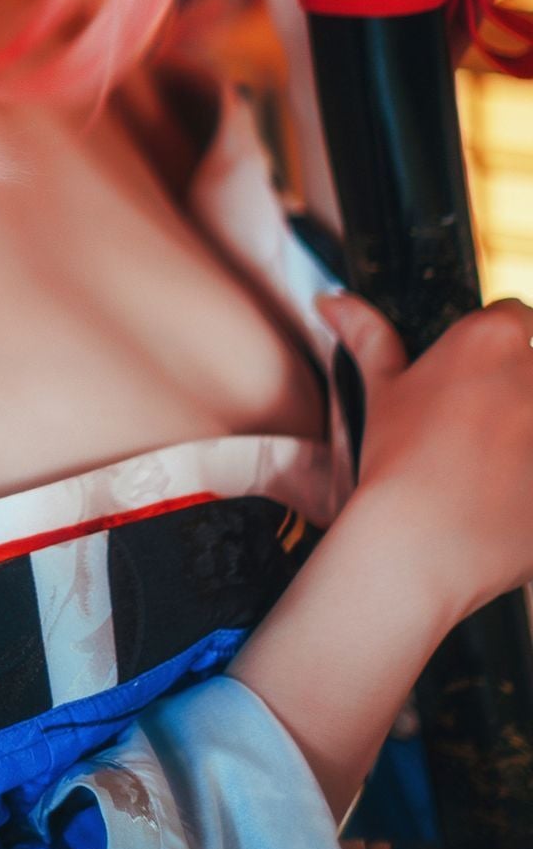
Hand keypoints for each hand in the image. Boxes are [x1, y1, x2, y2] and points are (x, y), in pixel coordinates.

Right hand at [317, 287, 532, 628]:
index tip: (481, 376)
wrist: (418, 547)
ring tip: (499, 465)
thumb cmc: (397, 463)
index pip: (516, 316)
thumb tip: (335, 302)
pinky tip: (513, 493)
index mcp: (492, 339)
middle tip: (487, 427)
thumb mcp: (381, 389)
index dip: (498, 343)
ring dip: (527, 429)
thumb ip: (367, 335)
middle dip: (520, 388)